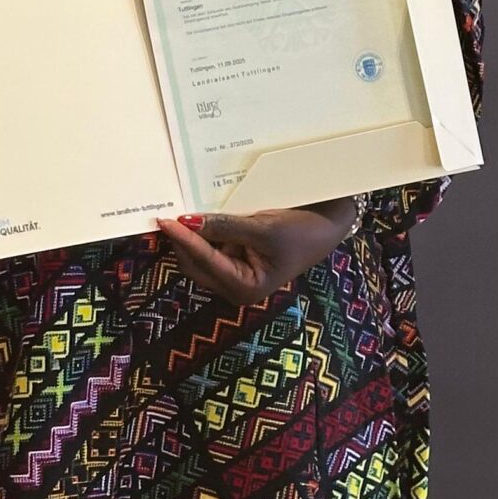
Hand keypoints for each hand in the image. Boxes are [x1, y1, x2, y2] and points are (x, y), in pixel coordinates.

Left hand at [156, 200, 357, 303]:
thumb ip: (225, 226)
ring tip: (178, 210)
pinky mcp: (237, 256)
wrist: (331, 223)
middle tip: (166, 214)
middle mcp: (236, 285)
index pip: (204, 262)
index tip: (166, 220)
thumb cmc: (303, 231)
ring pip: (201, 255)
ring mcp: (236, 271)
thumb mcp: (264, 227)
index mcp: (245, 288)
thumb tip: (188, 221)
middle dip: (182, 241)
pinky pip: (212, 244)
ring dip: (191, 235)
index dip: (184, 240)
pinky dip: (204, 231)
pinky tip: (198, 213)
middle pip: (195, 264)